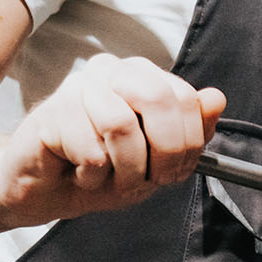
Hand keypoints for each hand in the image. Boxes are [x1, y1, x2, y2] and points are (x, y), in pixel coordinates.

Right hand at [0, 54, 226, 225]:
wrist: (45, 191)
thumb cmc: (101, 171)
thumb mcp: (157, 160)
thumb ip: (191, 131)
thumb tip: (216, 97)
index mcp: (143, 76)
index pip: (185, 98)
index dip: (188, 144)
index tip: (173, 173)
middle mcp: (112, 71)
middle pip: (157, 100)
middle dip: (162, 153)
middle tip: (149, 180)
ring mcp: (80, 86)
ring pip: (121, 126)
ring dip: (124, 170)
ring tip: (108, 179)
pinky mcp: (53, 111)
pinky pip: (90, 150)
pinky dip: (93, 177)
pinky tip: (80, 174)